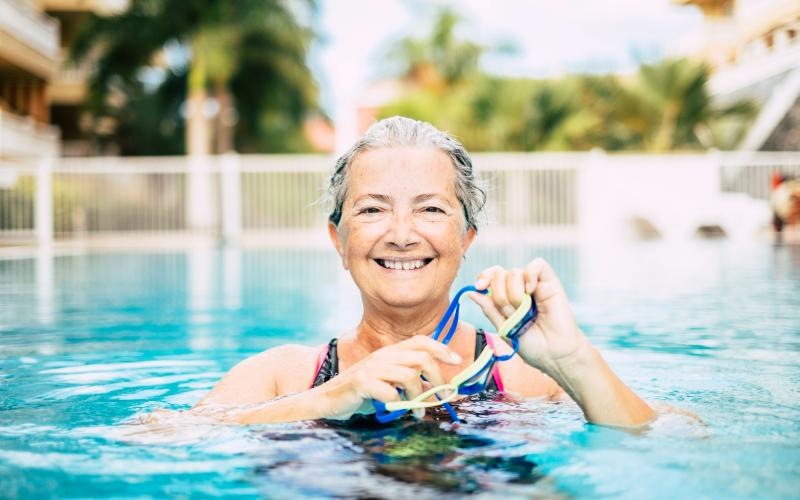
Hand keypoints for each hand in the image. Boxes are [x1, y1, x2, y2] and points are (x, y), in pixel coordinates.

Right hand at [317, 335, 461, 419]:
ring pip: (409, 377)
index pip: (421, 341)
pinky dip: (397, 404)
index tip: (457, 362)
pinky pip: (390, 393)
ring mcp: (371, 368)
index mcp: (390, 352)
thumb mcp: (386, 379)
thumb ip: (406, 376)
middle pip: (421, 358)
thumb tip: (435, 385)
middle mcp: (382, 355)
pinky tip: (393, 410)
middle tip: (440, 397)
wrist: (327, 400)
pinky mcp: (362, 382)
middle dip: (437, 379)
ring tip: (418, 412)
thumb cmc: (361, 393)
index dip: (441, 349)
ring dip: (419, 398)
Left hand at [469, 258, 590, 373]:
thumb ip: (489, 309)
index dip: (483, 277)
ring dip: (513, 293)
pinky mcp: (550, 282)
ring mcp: (534, 284)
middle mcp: (519, 288)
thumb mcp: (504, 328)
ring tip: (524, 310)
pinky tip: (531, 291)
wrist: (554, 354)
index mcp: (506, 297)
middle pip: (499, 274)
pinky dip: (530, 275)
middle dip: (499, 295)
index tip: (480, 286)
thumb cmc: (532, 345)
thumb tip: (470, 292)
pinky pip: (537, 265)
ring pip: (514, 272)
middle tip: (510, 312)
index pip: (491, 276)